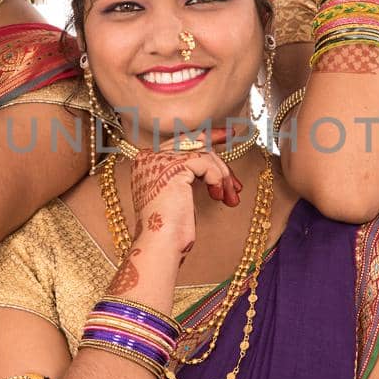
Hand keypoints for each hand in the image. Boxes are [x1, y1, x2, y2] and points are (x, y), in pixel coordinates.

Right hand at [127, 138, 239, 259]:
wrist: (161, 243)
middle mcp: (148, 156)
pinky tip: (218, 196)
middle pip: (190, 140)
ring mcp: (159, 159)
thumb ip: (188, 175)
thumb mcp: (179, 195)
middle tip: (232, 135)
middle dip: (214, 139)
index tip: (222, 135)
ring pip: (202, 153)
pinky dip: (217, 179)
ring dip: (222, 175)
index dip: (202, 137)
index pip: (177, 141)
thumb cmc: (170, 228)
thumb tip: (213, 163)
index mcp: (145, 162)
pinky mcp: (173, 166)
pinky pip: (205, 163)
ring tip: (230, 196)